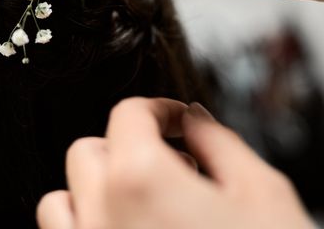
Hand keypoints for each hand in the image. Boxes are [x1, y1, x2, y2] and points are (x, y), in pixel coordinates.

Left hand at [37, 97, 313, 228]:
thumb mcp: (261, 191)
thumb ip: (219, 142)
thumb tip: (195, 121)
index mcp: (140, 181)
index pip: (129, 115)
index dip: (159, 107)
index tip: (177, 118)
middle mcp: (101, 219)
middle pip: (89, 151)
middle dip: (128, 144)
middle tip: (171, 161)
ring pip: (61, 200)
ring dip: (95, 188)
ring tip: (142, 200)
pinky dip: (84, 228)